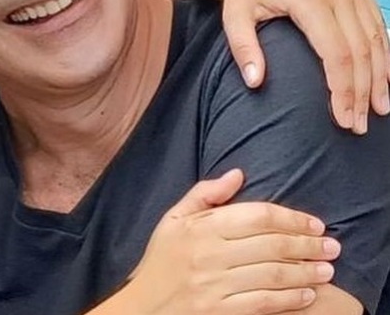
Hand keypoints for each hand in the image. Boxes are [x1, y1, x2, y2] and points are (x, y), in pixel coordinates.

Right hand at [117, 169, 338, 314]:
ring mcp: (214, 285)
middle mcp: (208, 254)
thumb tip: (238, 173)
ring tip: (325, 270)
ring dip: (305, 272)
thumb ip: (205, 194)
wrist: (144, 306)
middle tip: (331, 247)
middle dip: (307, 245)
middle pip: (270, 244)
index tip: (315, 224)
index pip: (256, 216)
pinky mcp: (219, 311)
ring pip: (272, 274)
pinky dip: (290, 299)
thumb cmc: (161, 260)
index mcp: (199, 227)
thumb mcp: (173, 220)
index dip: (291, 218)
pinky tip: (306, 295)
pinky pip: (263, 303)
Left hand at [209, 0, 389, 131]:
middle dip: (363, 92)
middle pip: (360, 50)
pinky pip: (377, 23)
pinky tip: (382, 79)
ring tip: (378, 110)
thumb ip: (243, 48)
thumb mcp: (232, 17)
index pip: (336, 54)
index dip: (343, 90)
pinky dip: (383, 53)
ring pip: (375, 38)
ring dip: (380, 77)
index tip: (343, 119)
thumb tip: (254, 82)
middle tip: (359, 125)